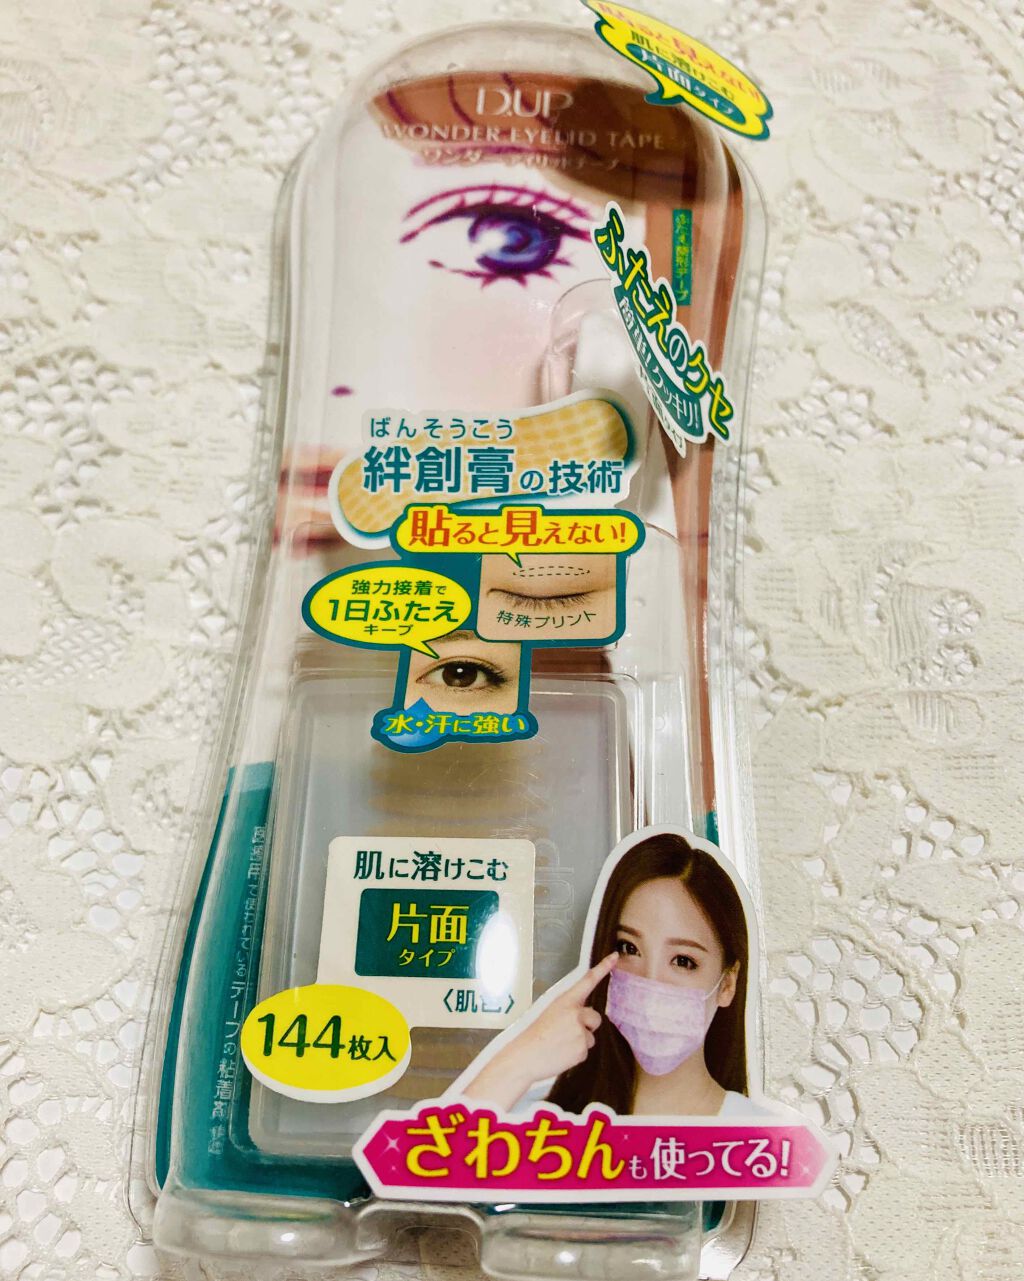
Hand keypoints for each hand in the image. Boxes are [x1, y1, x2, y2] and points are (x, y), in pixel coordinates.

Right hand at [460, 953, 617, 1109]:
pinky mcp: (582, 1049)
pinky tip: (562, 1053)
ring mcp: (580, 1032)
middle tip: (566, 1032)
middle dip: (586, 1025)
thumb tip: (582, 1015)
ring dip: (580, 1040)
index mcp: (565, 1000)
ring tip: (561, 1043)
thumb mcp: (549, 1012)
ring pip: (591, 1036)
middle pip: (595, 1017)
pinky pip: (585, 1050)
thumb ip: (568, 1009)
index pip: (588, 980)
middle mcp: (576, 1013)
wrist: (526, 1056)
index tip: (614, 956)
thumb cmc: (535, 1034)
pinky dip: (576, 1053)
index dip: (603, 968)